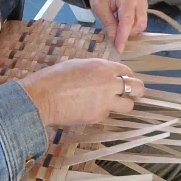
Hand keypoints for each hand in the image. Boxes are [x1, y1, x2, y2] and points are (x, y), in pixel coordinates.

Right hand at [20, 58, 144, 126]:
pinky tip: (89, 109)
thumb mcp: (78, 65)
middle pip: (137, 88)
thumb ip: (96, 69)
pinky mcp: (99, 116)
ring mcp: (106, 102)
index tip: (124, 80)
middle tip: (133, 94)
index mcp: (103, 67)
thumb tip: (104, 75)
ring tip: (112, 104)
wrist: (43, 98)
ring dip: (123, 104)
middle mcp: (109, 83)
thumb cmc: (55, 77)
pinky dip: (102, 112)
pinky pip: (108, 114)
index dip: (127, 76)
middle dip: (138, 91)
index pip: (127, 71)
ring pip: (128, 105)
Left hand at [82, 0, 147, 52]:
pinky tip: (121, 24)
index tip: (119, 48)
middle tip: (113, 35)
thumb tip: (115, 39)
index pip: (128, 20)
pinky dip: (132, 26)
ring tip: (116, 27)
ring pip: (141, 24)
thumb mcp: (99, 8)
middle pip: (138, 23)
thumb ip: (108, 23)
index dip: (124, 36)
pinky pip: (141, 21)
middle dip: (127, 33)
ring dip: (130, 30)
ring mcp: (143, 1)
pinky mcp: (143, 5)